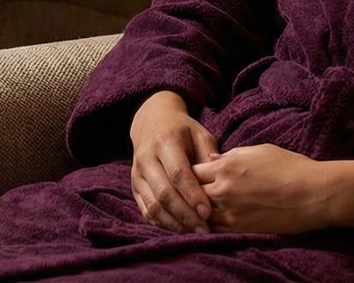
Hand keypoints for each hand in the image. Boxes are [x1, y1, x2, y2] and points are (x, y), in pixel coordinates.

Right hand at [128, 90, 220, 232]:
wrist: (152, 122)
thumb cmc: (182, 131)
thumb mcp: (200, 135)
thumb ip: (209, 157)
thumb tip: (218, 184)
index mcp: (164, 141)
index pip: (178, 173)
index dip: (192, 195)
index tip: (207, 212)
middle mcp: (146, 158)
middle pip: (164, 193)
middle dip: (185, 215)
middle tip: (204, 229)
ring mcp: (137, 174)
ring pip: (152, 206)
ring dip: (174, 223)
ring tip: (194, 232)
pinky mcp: (134, 186)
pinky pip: (146, 210)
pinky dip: (162, 223)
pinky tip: (180, 228)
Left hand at [192, 144, 353, 233]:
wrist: (313, 194)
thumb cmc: (291, 167)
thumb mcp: (260, 151)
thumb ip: (231, 155)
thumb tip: (212, 160)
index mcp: (227, 165)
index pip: (192, 170)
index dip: (189, 172)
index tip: (190, 174)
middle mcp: (223, 189)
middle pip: (191, 193)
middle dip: (189, 193)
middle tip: (188, 194)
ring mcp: (230, 211)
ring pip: (199, 214)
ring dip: (196, 212)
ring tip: (196, 210)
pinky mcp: (240, 229)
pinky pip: (214, 229)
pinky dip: (209, 225)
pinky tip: (210, 222)